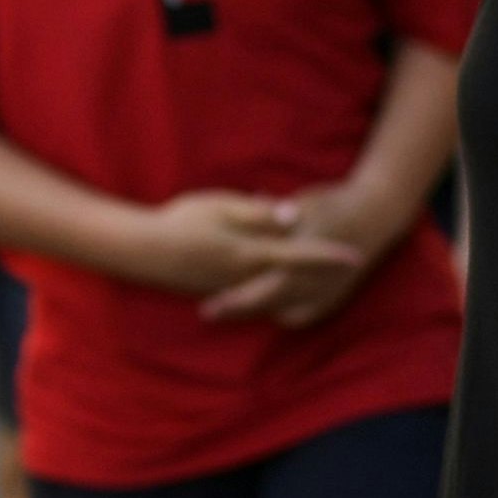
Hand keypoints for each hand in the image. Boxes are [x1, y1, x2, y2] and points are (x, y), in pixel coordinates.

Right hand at [127, 189, 366, 302]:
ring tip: (324, 273)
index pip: (298, 255)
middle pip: (294, 279)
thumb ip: (258, 213)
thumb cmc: (180, 221)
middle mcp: (247, 277)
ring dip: (300, 280)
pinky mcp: (221, 290)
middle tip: (351, 265)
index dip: (328, 254)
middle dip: (322, 273)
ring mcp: (234, 288)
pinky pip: (256, 290)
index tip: (355, 255)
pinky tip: (278, 274)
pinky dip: (274, 284)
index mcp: (250, 253)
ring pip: (276, 287)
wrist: (143, 251)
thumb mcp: (221, 207)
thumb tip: (293, 215)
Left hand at [200, 183, 394, 327]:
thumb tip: (253, 199)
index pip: (263, 282)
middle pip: (268, 301)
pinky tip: (263, 308)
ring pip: (282, 311)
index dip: (235, 296)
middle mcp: (314, 279)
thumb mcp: (304, 204)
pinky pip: (299, 315)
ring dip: (256, 310)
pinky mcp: (332, 300)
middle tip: (209, 312)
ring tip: (227, 308)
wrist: (376, 218)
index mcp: (303, 254)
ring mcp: (325, 293)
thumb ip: (274, 211)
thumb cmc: (334, 205)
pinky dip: (280, 312)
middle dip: (237, 308)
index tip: (208, 303)